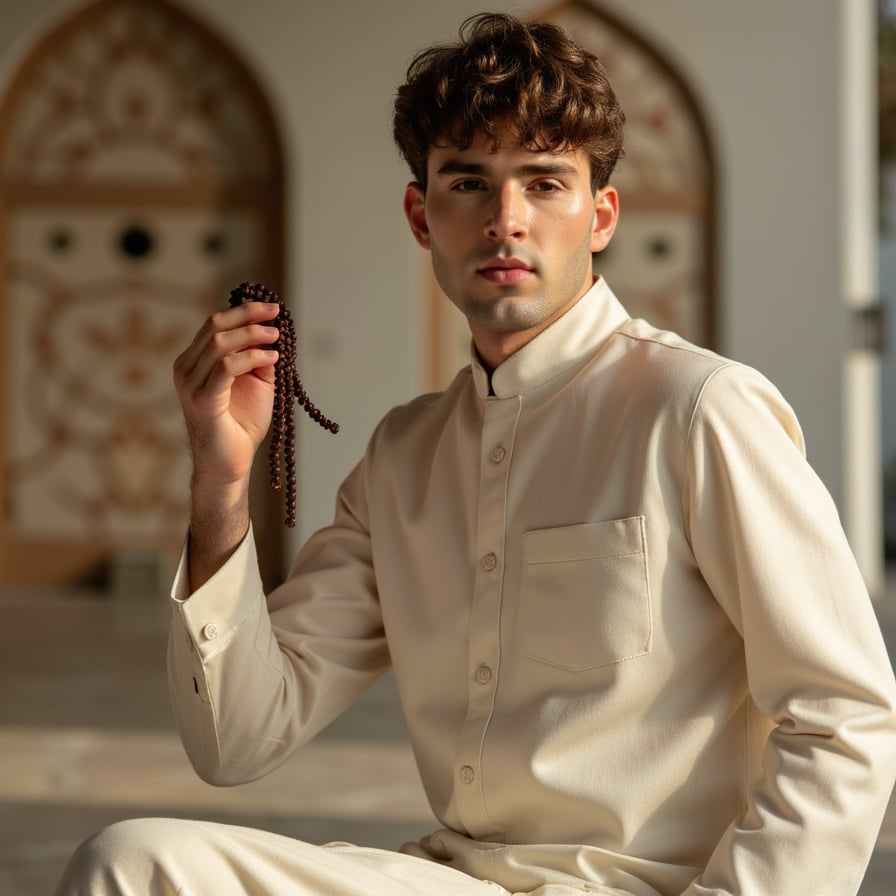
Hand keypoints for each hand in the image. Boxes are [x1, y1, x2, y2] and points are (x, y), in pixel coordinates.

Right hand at [173, 301, 281, 489]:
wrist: (230, 463)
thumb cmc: (242, 424)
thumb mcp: (256, 383)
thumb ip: (259, 357)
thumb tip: (273, 330)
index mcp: (194, 361)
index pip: (215, 324)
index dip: (243, 311)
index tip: (272, 307)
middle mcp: (186, 369)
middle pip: (215, 327)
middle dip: (248, 315)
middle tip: (276, 314)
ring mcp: (190, 385)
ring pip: (219, 344)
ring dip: (252, 335)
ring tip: (277, 337)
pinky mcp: (203, 401)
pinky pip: (226, 368)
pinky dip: (252, 357)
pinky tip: (271, 358)